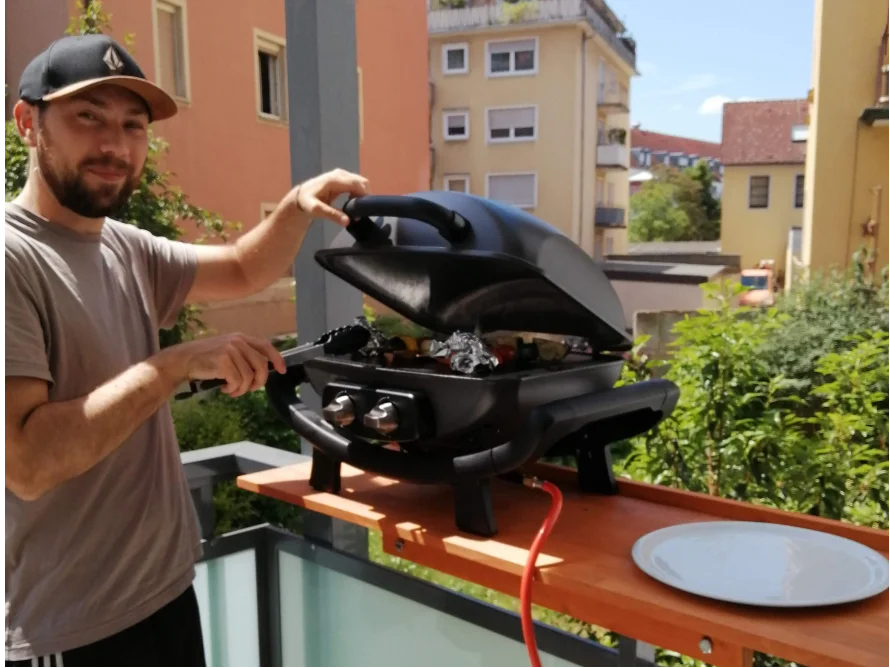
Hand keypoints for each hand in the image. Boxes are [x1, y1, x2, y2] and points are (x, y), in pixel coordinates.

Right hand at [158, 334, 285, 397]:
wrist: (183, 359)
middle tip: (250, 389)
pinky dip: (233, 390)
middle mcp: (237, 341)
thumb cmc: (205, 358)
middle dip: (259, 382)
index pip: (266, 345)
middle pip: (261, 365)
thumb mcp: (227, 350)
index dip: (277, 359)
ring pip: (249, 377)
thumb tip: (263, 371)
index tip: (282, 370)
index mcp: (241, 337)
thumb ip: (244, 356)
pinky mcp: (223, 361)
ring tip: (233, 390)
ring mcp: (231, 350)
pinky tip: (225, 389)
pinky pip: (238, 382)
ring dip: (243, 389)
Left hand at [286, 168, 370, 225]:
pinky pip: (356, 184)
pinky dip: (358, 193)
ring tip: (356, 209)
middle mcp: (340, 174)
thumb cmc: (306, 203)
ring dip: (362, 195)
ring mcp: (341, 174)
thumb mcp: (316, 210)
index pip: (357, 184)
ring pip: (361, 182)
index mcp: (334, 179)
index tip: (366, 209)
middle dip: (365, 196)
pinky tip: (353, 203)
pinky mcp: (342, 178)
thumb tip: (347, 221)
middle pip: (362, 182)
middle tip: (361, 211)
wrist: (300, 196)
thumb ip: (332, 215)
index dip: (365, 195)